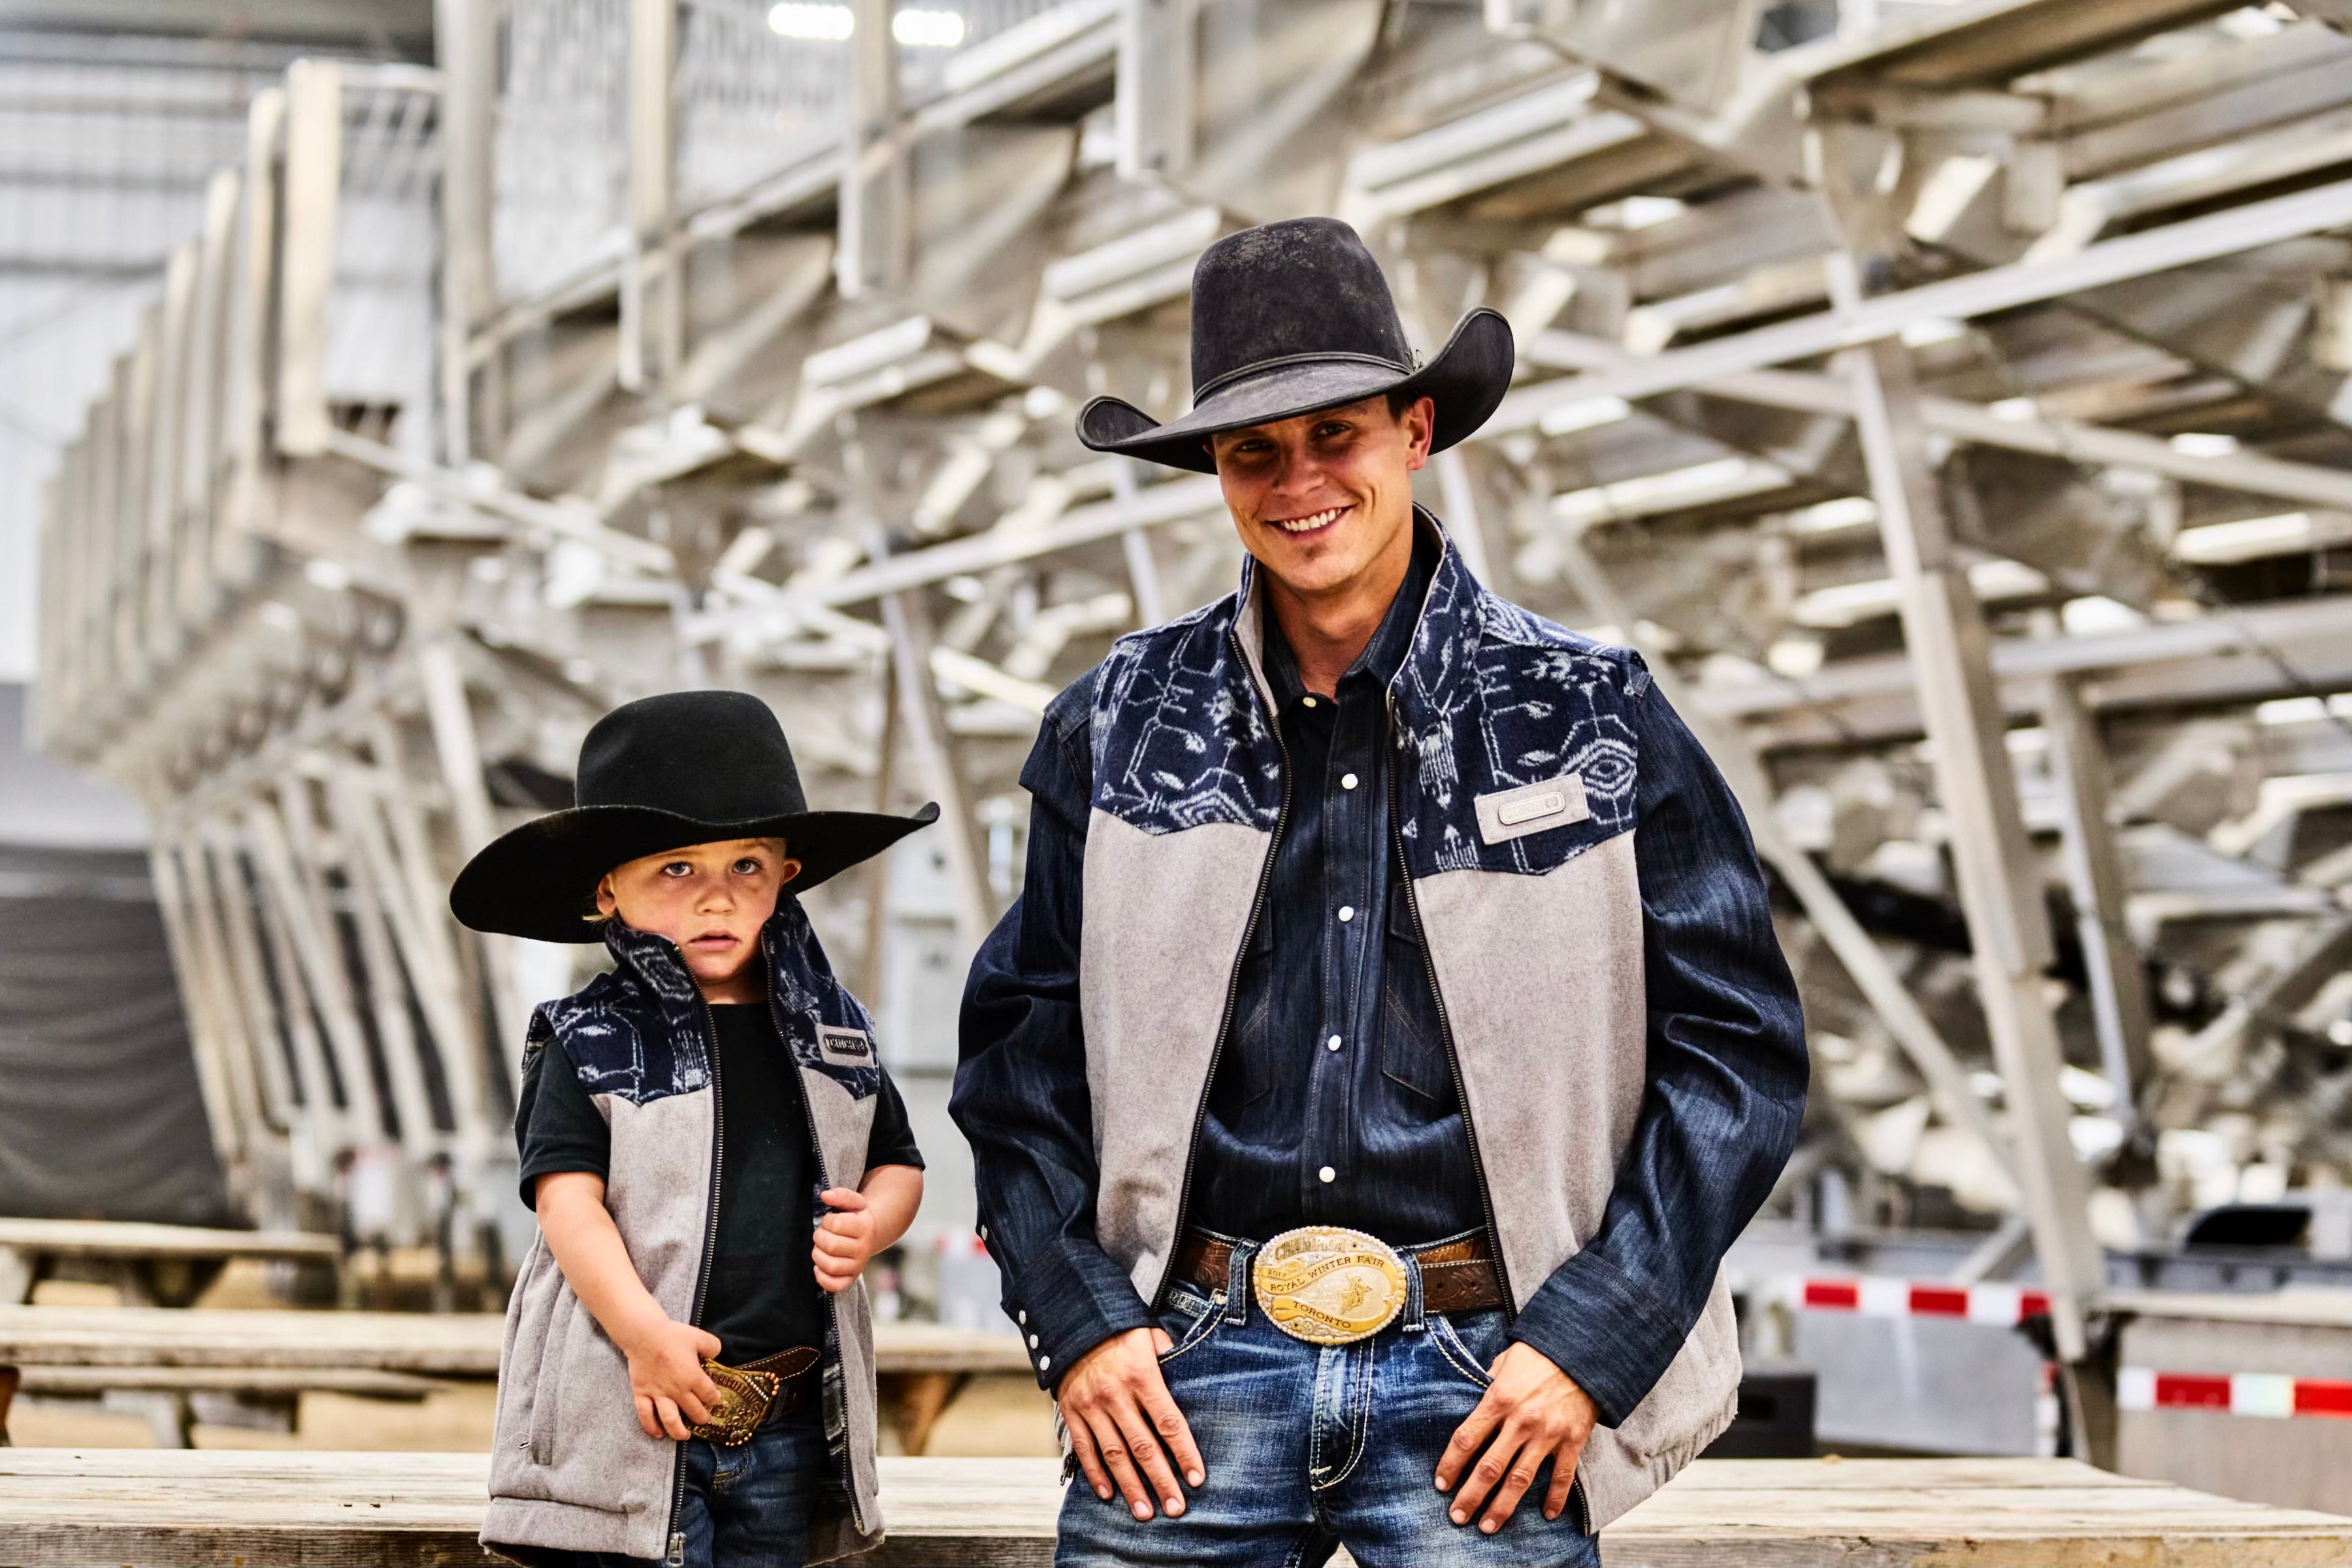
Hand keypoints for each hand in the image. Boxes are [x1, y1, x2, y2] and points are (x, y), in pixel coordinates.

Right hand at [621, 1314, 721, 1439]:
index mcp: (693, 1377)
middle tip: (705, 1419)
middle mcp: (677, 1390)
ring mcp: (658, 1394)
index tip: (716, 1401)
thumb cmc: (672, 1335)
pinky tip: (658, 1434)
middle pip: (693, 1410)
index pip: (708, 1395)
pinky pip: (645, 1415)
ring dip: (678, 1431)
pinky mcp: (642, 1394)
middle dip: (702, 1417)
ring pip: (670, 1419)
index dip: (714, 1399)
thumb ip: (713, 1347)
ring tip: (684, 1436)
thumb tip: (717, 1356)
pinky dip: (651, 1427)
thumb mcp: (700, 1337)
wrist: (644, 1335)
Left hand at [813, 1187, 877, 1293]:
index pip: (836, 1224)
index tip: (829, 1220)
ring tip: (820, 1248)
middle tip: (822, 1234)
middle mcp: (864, 1249)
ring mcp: (858, 1266)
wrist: (870, 1235)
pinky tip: (820, 1266)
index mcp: (865, 1227)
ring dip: (818, 1256)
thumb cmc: (856, 1217)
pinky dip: (822, 1277)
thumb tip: (825, 1196)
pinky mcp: (851, 1279)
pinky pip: (834, 1285)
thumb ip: (840, 1195)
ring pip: (831, 1266)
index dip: (826, 1221)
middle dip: (819, 1237)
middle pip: (831, 1246)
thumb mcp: (853, 1202)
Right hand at [1056, 1326, 1204, 1521]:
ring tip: (1145, 1513)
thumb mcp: (1151, 1337)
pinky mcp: (1071, 1412)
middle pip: (1143, 1447)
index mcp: (1142, 1376)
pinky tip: (1109, 1494)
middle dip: (1162, 1481)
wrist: (1073, 1318)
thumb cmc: (1121, 1330)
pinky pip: (1084, 1449)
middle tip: (1176, 1508)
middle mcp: (1116, 1395)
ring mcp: (1091, 1406)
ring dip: (1131, 1487)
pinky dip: (1096, 1474)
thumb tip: (1192, 1387)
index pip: (1169, 1423)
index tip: (1197, 1479)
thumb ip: (1170, 1363)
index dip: (1184, 1454)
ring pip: (1114, 1455)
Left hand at [1434, 1342, 1597, 1532]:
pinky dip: (1555, 1498)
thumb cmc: (1539, 1354)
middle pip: (1489, 1467)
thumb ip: (1487, 1384)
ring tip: (1488, 1526)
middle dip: (1471, 1496)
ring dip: (1503, 1507)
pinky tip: (1548, 1515)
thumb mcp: (1505, 1362)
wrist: (1584, 1351)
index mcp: (1498, 1400)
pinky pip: (1562, 1476)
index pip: (1466, 1439)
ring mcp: (1547, 1434)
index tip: (1441, 1483)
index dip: (1451, 1465)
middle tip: (1457, 1517)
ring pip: (1520, 1479)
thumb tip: (1472, 1400)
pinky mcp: (1572, 1440)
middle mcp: (1520, 1421)